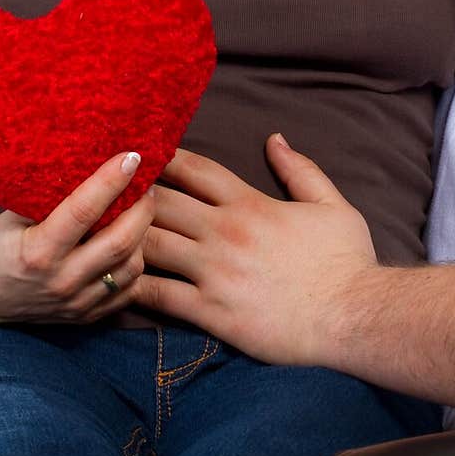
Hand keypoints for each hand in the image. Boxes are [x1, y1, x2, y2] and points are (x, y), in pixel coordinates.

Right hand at [0, 151, 153, 323]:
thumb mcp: (13, 215)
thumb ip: (53, 196)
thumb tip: (97, 161)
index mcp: (37, 253)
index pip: (84, 211)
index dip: (112, 180)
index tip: (132, 157)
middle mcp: (60, 281)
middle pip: (120, 241)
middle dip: (143, 206)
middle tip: (147, 183)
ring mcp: (75, 304)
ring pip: (132, 266)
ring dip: (144, 234)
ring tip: (141, 211)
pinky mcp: (85, 317)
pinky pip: (129, 290)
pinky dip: (136, 263)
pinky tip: (134, 242)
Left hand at [131, 138, 377, 364]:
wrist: (354, 316)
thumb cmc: (347, 261)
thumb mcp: (332, 205)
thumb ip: (300, 170)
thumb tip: (274, 139)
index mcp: (251, 203)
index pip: (195, 169)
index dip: (164, 156)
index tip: (142, 151)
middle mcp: (225, 232)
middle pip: (160, 202)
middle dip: (132, 193)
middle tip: (109, 191)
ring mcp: (214, 272)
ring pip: (149, 245)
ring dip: (123, 237)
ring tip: (101, 233)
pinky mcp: (210, 311)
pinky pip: (158, 296)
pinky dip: (131, 287)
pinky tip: (114, 283)